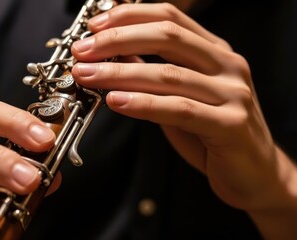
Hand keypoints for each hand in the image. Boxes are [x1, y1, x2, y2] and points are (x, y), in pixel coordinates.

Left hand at [71, 3, 294, 212]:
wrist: (255, 172)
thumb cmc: (212, 133)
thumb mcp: (181, 96)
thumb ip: (154, 74)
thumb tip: (115, 54)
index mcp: (214, 52)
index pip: (169, 18)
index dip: (128, 17)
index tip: (93, 27)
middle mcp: (227, 65)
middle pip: (167, 38)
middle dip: (117, 40)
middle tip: (83, 51)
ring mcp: (233, 93)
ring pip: (169, 73)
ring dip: (121, 73)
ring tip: (88, 76)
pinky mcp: (231, 124)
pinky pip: (181, 109)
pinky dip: (145, 104)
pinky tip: (117, 101)